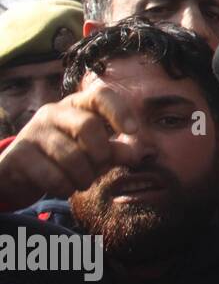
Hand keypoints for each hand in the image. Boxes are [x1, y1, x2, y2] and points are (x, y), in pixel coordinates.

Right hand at [0, 88, 140, 205]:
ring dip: (84, 177)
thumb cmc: (66, 156)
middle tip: (100, 167)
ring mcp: (33, 131)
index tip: (133, 130)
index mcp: (76, 106)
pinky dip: (65, 188)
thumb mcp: (93, 151)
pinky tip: (62, 187)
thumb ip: (114, 150)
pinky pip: (53, 176)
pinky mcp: (18, 154)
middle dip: (101, 153)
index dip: (119, 111)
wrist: (21, 172)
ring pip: (72, 156)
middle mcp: (53, 112)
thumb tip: (135, 153)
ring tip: (81, 181)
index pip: (100, 95)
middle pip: (88, 125)